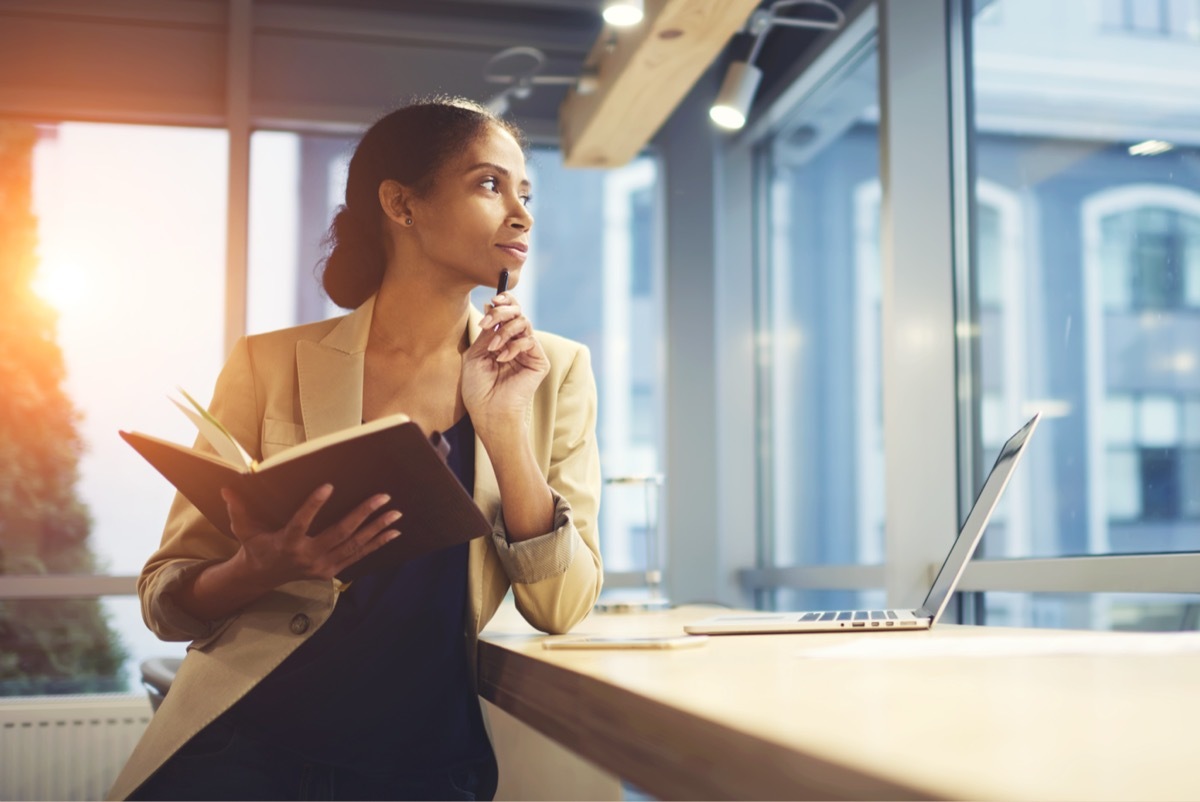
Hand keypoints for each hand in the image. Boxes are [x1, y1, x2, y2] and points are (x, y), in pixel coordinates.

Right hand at [220, 484, 400, 587]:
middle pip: (339, 534)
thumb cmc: (255, 545)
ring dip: (377, 529)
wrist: (263, 576)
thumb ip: (238, 509)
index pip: (302, 523)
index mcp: (287, 543)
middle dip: (363, 515)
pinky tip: (394, 533)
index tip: (328, 486)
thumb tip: (227, 488)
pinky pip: (359, 556)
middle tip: (382, 497)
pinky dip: (377, 544)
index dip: (314, 505)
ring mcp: (322, 565)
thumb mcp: (243, 528)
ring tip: (395, 514)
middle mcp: (307, 556)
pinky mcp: (332, 571)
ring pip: (354, 546)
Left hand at [463, 292, 549, 433]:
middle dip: (503, 312)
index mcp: (502, 341)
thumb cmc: (478, 389)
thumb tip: (492, 305)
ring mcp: (528, 352)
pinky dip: (514, 346)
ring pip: (524, 323)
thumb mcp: (475, 355)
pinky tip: (502, 359)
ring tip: (493, 348)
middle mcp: (516, 343)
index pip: (508, 313)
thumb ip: (487, 332)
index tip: (492, 300)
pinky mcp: (539, 362)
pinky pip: (530, 341)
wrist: (489, 412)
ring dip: (505, 331)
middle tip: (489, 321)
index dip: (504, 301)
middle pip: (518, 312)